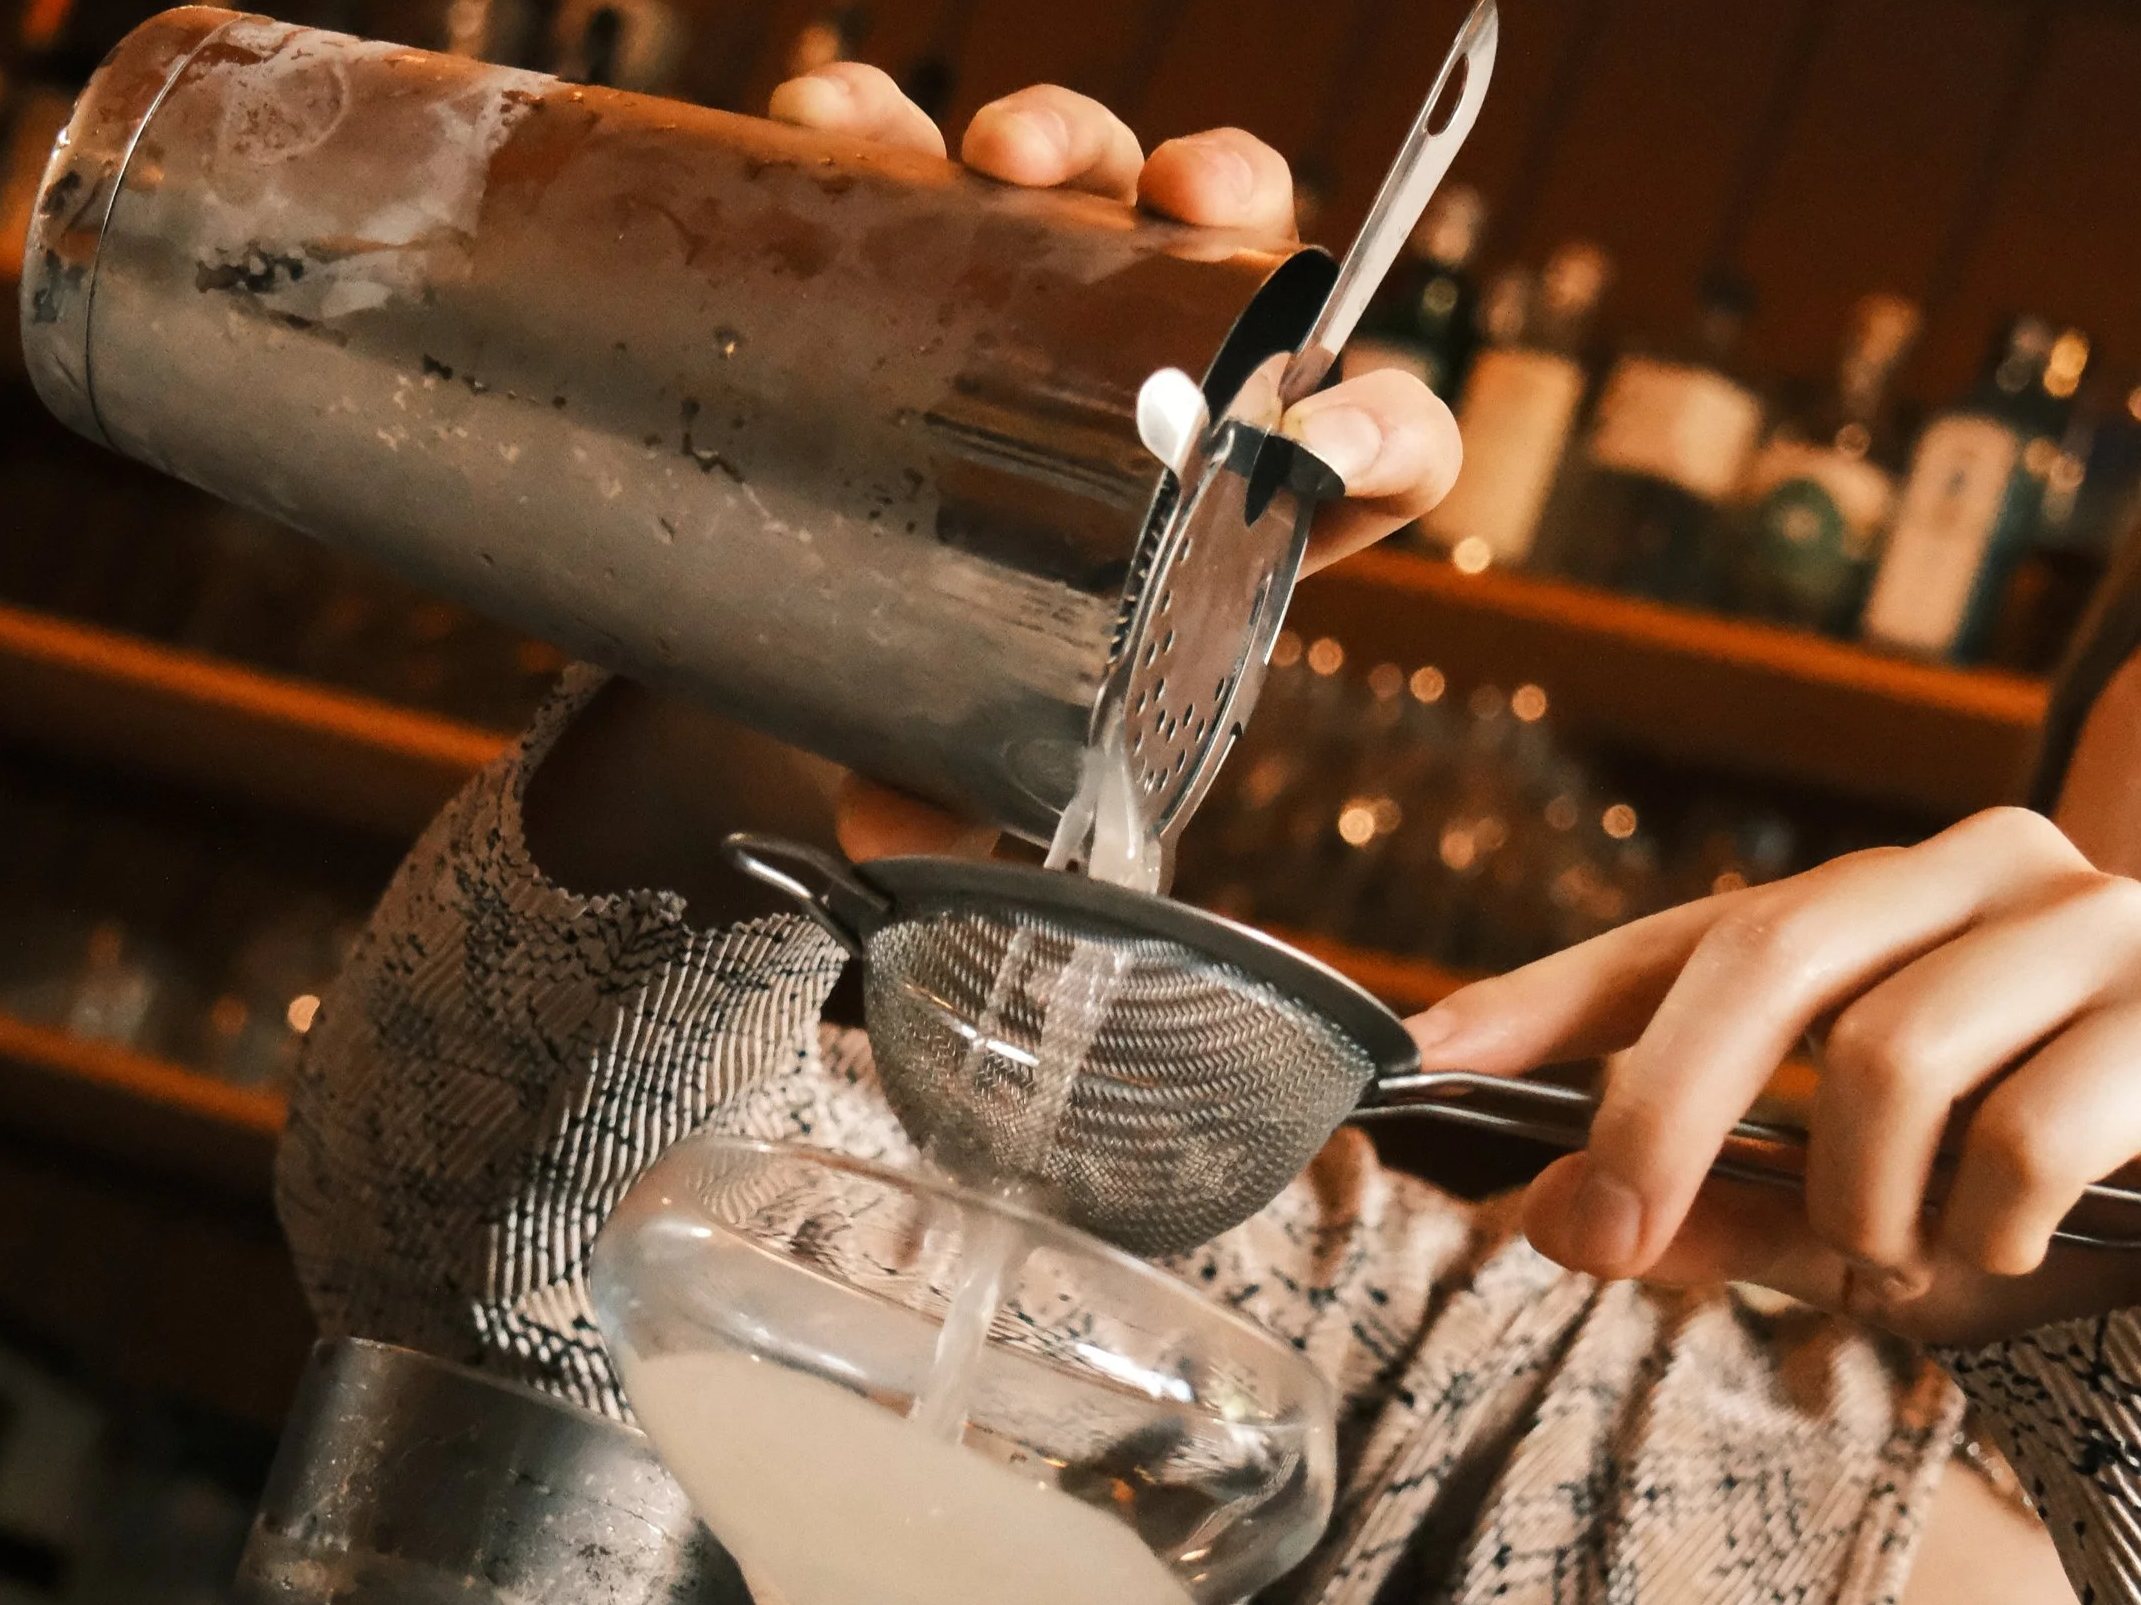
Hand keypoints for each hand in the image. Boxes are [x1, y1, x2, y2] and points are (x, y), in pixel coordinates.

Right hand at [768, 65, 1459, 860]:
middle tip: (1173, 202)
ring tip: (1000, 160)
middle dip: (1231, 198)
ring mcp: (1061, 311)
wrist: (841, 636)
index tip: (1322, 449)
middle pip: (1258, 254)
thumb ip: (977, 820)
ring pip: (1111, 179)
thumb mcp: (989, 777)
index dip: (1385, 431)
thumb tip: (901, 851)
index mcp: (1241, 519)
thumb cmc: (970, 705)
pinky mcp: (939, 268)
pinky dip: (890, 137)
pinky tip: (839, 134)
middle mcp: (1172, 390)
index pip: (1383, 449)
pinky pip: (932, 172)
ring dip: (1072, 140)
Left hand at [1403, 810, 2140, 1344]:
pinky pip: (2026, 1128)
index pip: (1684, 938)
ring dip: (1868, 1203)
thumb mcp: (1866, 1216)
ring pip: (1891, 1054)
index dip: (1543, 993)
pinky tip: (2010, 1242)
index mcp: (1889, 909)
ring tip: (1911, 1251)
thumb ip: (1721, 1209)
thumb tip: (1552, 1215)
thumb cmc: (2053, 1195)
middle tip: (1611, 1238)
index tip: (1421, 1052)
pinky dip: (1985, 1224)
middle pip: (1762, 958)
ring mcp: (2098, 925)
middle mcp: (1986, 877)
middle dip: (1660, 1115)